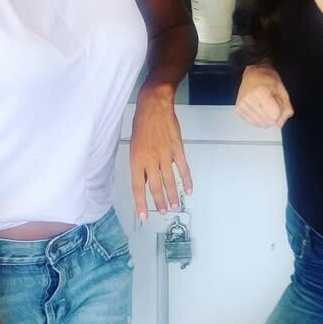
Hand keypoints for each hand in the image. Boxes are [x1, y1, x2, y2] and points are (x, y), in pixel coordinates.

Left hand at [130, 84, 192, 220]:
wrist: (154, 107)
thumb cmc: (142, 125)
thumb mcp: (134, 146)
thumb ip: (141, 165)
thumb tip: (147, 182)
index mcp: (136, 159)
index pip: (138, 187)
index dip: (141, 203)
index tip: (144, 216)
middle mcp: (150, 159)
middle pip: (156, 187)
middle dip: (159, 202)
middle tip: (164, 211)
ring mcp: (165, 155)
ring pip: (170, 181)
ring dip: (172, 195)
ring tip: (175, 206)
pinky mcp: (177, 149)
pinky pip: (183, 169)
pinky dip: (187, 181)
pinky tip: (188, 191)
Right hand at [236, 64, 292, 127]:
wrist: (253, 74)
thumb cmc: (268, 80)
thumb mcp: (282, 91)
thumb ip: (286, 108)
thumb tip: (280, 124)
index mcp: (261, 91)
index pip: (275, 115)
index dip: (279, 109)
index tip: (275, 99)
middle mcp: (249, 99)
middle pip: (268, 121)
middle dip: (273, 114)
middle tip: (270, 102)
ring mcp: (242, 105)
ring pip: (261, 124)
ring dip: (266, 117)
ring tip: (263, 104)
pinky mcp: (238, 110)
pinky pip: (253, 123)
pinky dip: (259, 118)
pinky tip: (258, 108)